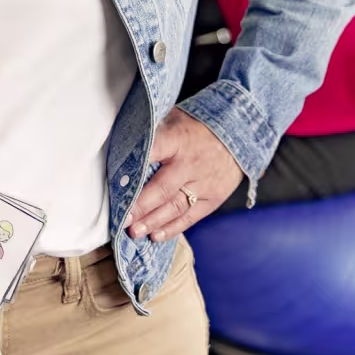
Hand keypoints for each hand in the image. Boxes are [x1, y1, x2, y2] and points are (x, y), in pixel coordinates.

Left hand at [125, 109, 244, 242]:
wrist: (239, 134)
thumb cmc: (197, 126)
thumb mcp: (175, 117)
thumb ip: (152, 129)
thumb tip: (120, 137)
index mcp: (178, 138)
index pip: (153, 152)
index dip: (134, 167)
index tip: (115, 180)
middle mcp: (190, 163)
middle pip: (163, 188)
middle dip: (141, 205)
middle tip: (123, 218)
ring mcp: (204, 183)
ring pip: (175, 206)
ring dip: (153, 222)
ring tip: (134, 232)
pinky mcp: (213, 198)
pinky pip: (191, 217)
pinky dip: (172, 228)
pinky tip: (155, 236)